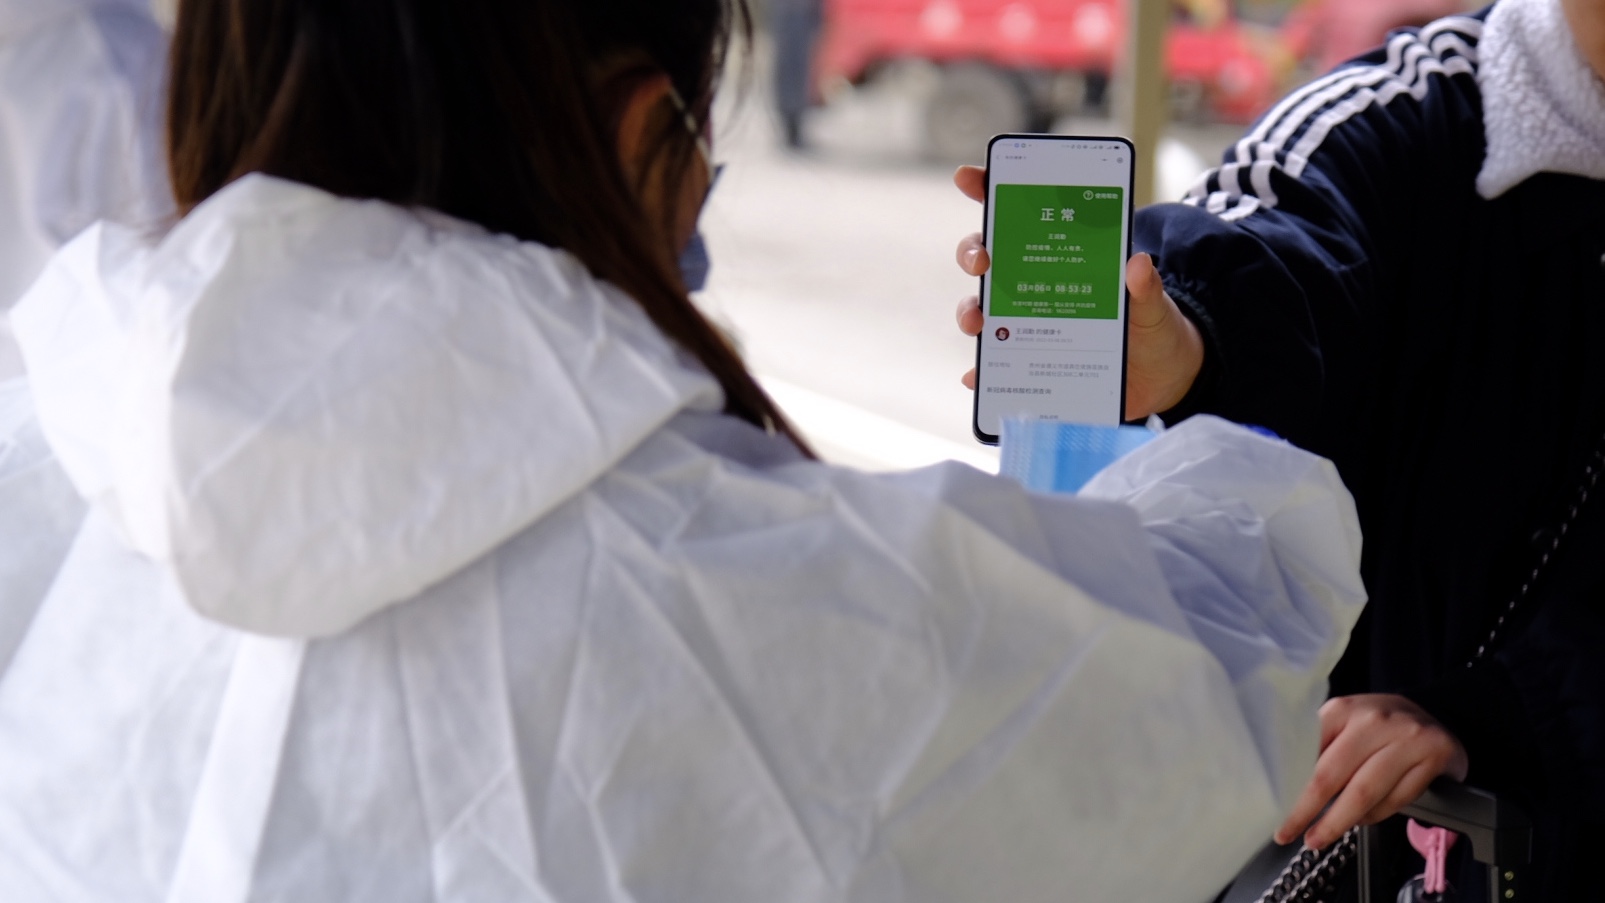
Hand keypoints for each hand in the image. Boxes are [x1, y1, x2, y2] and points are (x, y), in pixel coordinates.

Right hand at [951, 165, 1205, 420]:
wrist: (1161, 374)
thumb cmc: (1152, 325)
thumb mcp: (1155, 304)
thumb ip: (1146, 287)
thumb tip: (1137, 263)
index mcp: (1062, 255)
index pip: (1017, 214)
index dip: (988, 190)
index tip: (967, 177)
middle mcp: (1034, 285)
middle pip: (987, 259)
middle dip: (973, 253)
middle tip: (982, 260)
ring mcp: (1028, 325)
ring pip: (983, 311)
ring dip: (970, 314)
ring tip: (978, 323)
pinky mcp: (1029, 363)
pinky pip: (996, 368)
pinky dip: (980, 373)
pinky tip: (976, 376)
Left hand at [1275, 694, 1469, 849]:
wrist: (1435, 716)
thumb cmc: (1378, 725)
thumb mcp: (1344, 723)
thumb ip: (1318, 746)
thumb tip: (1283, 785)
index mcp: (1342, 709)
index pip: (1308, 752)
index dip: (1289, 784)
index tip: (1274, 808)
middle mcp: (1374, 721)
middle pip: (1332, 776)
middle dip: (1306, 811)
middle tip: (1288, 833)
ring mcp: (1407, 738)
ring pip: (1365, 793)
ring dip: (1337, 822)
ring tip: (1318, 838)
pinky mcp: (1434, 756)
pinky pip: (1396, 800)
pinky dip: (1373, 816)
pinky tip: (1359, 820)